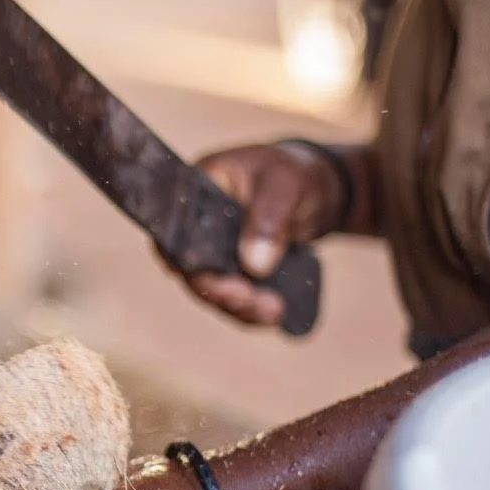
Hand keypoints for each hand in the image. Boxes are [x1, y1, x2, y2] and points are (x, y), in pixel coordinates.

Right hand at [184, 142, 345, 326]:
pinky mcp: (229, 271)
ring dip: (238, 307)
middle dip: (220, 292)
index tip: (215, 280)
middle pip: (190, 268)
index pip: (174, 230)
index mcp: (195, 191)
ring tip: (273, 311)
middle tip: (251, 301)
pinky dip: (249, 310)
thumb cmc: (292, 175)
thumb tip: (254, 266)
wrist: (315, 190)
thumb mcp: (285, 186)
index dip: (187, 261)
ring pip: (210, 290)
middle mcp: (194, 225)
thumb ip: (269, 220)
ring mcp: (210, 251)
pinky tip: (274, 314)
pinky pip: (230, 297)